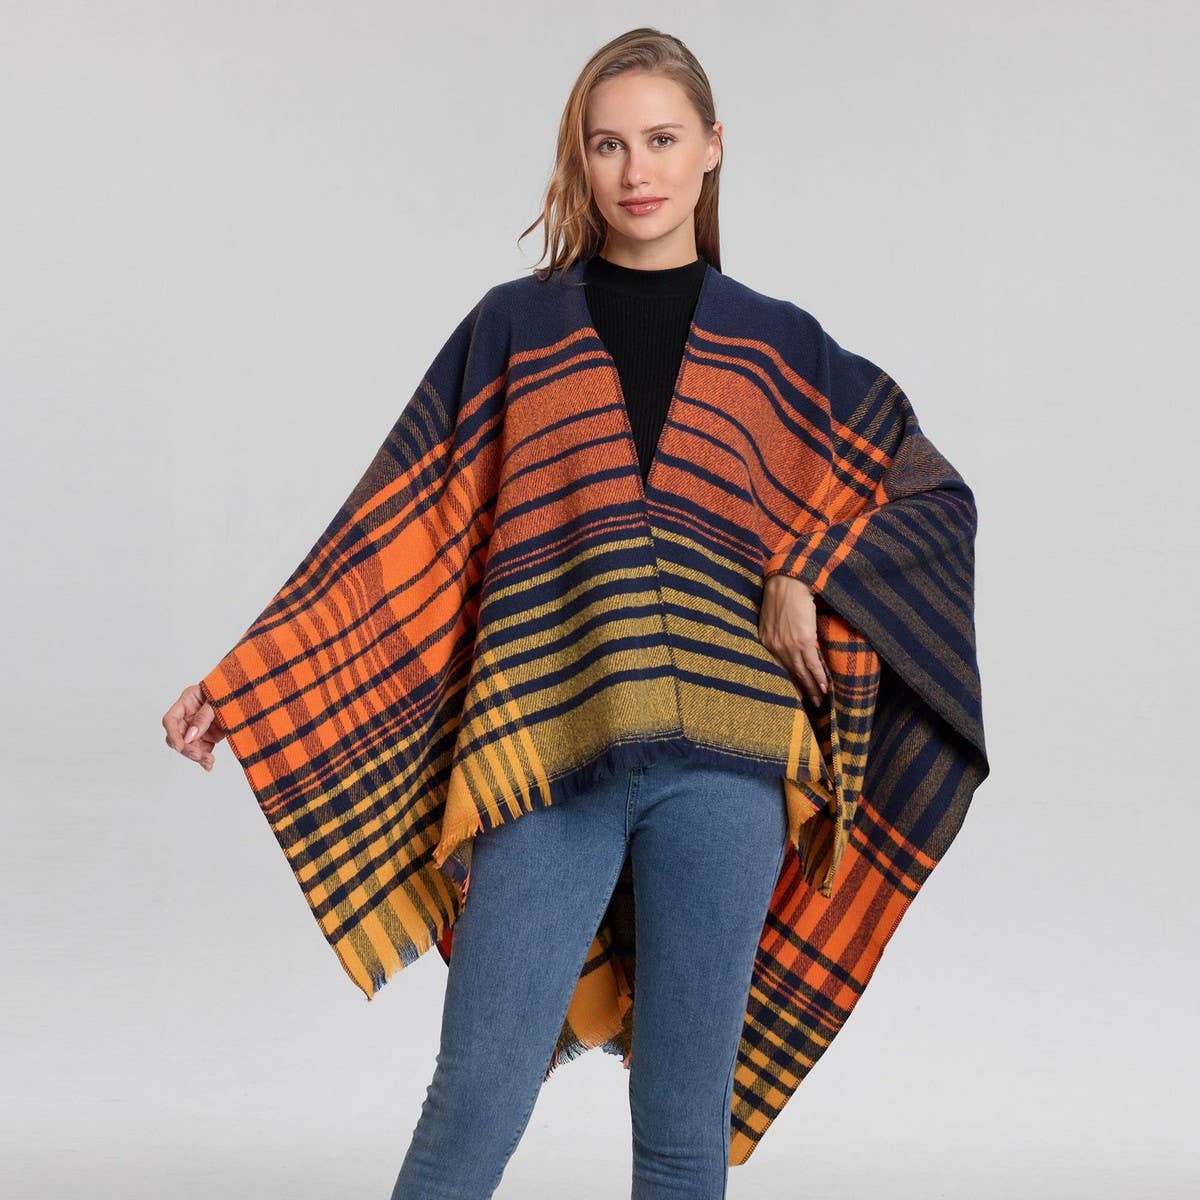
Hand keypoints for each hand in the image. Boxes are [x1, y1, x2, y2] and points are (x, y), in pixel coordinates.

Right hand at [162, 683, 225, 771]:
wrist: (248, 694)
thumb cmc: (231, 689)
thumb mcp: (217, 700)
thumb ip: (204, 716)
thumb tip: (190, 736)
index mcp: (187, 702)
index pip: (170, 720)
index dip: (173, 734)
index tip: (180, 746)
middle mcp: (189, 716)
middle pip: (178, 737)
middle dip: (186, 748)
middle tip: (198, 755)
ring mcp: (199, 727)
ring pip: (189, 746)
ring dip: (197, 756)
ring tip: (209, 762)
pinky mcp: (209, 736)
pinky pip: (202, 749)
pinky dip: (204, 758)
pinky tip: (208, 765)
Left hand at [758, 574, 829, 705]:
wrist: (789, 581)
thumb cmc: (783, 594)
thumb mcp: (774, 617)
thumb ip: (778, 632)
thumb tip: (791, 642)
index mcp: (766, 640)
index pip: (778, 668)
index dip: (788, 682)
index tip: (795, 695)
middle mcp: (775, 646)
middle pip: (790, 674)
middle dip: (801, 690)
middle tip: (810, 704)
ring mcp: (788, 645)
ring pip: (801, 672)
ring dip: (812, 688)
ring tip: (820, 700)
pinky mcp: (802, 641)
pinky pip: (812, 664)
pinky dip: (819, 677)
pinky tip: (825, 688)